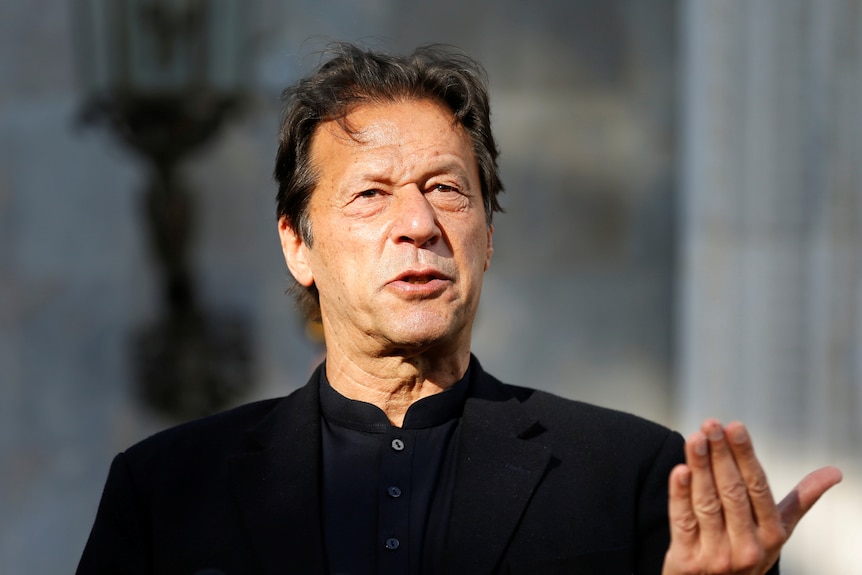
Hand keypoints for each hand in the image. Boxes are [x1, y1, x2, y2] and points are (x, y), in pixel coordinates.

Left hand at [662, 419, 841, 574]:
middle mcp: (747, 545)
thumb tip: (835, 472)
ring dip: (700, 467)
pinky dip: (680, 495)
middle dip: (720, 455)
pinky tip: (679, 471)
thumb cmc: (748, 551)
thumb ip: (800, 500)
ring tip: (695, 439)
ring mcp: (717, 554)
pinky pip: (683, 522)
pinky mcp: (687, 561)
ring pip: (707, 503)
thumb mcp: (777, 531)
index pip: (757, 487)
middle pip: (732, 492)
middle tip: (710, 424)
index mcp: (771, 534)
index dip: (745, 455)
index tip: (735, 426)